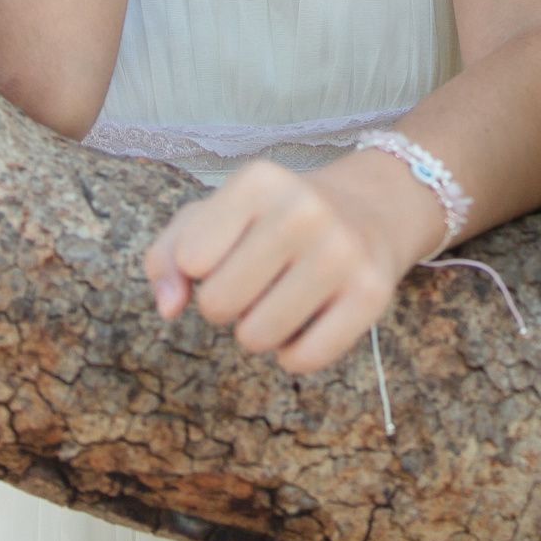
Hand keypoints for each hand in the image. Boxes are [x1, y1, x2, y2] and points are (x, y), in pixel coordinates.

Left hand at [142, 155, 449, 373]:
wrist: (372, 209)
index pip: (190, 260)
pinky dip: (294, 354)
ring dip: (259, 331)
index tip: (229, 252)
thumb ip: (168, 254)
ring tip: (281, 298)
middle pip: (218, 305)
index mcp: (259, 181)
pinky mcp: (372, 293)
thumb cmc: (275, 219)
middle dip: (226, 304)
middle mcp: (304, 210)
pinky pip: (304, 359)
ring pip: (257, 338)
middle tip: (256, 281)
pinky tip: (307, 321)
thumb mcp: (216, 214)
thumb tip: (168, 307)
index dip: (201, 268)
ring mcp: (342, 251)